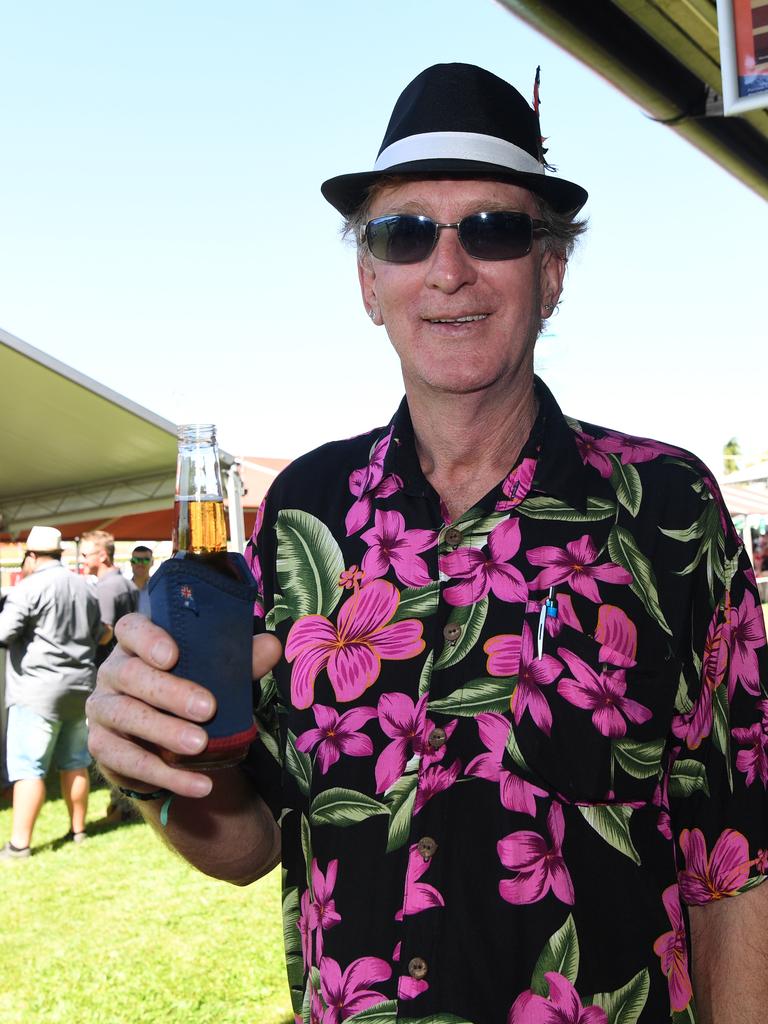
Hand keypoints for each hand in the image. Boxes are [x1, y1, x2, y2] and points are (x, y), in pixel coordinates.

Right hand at [86, 612, 282, 798]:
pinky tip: (199, 785)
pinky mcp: (102, 746)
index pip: (131, 629)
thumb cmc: (192, 691)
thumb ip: (241, 660)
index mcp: (137, 644)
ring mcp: (102, 709)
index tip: (173, 655)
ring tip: (200, 746)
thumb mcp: (217, 674)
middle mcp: (113, 672)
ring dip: (163, 732)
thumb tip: (272, 647)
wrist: (168, 743)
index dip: (148, 639)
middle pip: (130, 675)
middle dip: (169, 692)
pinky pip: (127, 761)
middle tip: (207, 708)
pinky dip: (165, 775)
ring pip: (125, 716)